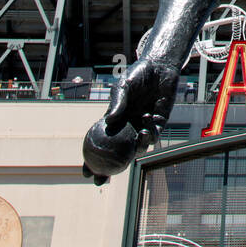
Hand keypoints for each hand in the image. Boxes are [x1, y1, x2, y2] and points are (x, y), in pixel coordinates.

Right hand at [82, 58, 178, 184]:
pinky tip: (146, 130)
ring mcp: (143, 126)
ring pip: (138, 146)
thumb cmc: (138, 75)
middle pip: (118, 153)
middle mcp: (128, 126)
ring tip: (138, 138)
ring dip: (137, 148)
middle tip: (103, 178)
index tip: (85, 171)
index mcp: (115, 119)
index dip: (92, 159)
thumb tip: (109, 122)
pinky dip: (150, 137)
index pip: (101, 142)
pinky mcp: (159, 123)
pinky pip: (154, 136)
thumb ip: (118, 103)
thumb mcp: (123, 86)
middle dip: (110, 169)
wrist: (159, 67)